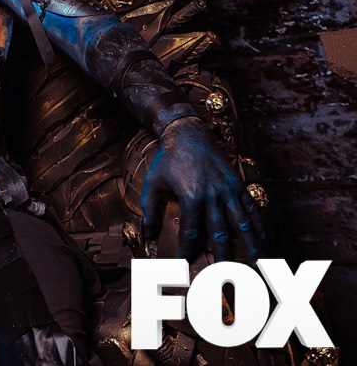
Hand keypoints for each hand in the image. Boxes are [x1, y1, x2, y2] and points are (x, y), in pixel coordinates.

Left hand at [141, 117, 265, 261]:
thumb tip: (147, 230)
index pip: (190, 231)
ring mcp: (229, 191)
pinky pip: (252, 209)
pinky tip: (264, 241)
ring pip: (243, 224)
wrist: (188, 134)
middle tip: (226, 277)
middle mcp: (213, 196)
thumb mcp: (153, 181)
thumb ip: (149, 206)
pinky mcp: (238, 185)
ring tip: (256, 265)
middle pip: (221, 234)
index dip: (187, 249)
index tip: (186, 264)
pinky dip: (259, 226)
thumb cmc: (168, 158)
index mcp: (191, 197)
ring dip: (251, 246)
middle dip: (224, 257)